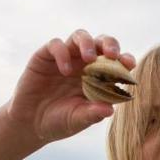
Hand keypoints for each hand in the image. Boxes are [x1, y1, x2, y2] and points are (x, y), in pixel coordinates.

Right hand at [6, 29, 135, 143]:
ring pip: (80, 36)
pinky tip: (65, 71)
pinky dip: (63, 53)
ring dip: (87, 43)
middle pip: (101, 42)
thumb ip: (93, 114)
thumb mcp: (78, 120)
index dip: (124, 60)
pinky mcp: (45, 57)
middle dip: (110, 44)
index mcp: (98, 78)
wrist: (30, 123)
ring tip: (89, 59)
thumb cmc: (59, 121)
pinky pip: (56, 45)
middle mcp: (84, 64)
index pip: (116, 62)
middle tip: (113, 55)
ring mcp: (66, 58)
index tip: (129, 64)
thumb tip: (110, 110)